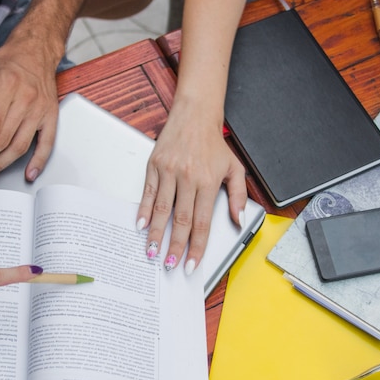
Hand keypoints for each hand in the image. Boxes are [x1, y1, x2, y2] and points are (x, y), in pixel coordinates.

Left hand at [0, 33, 60, 183]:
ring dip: (1, 164)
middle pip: (3, 139)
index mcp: (6, 86)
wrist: (36, 52)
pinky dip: (38, 162)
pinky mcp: (51, 117)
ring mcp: (40, 110)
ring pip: (20, 146)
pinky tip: (27, 175)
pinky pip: (46, 144)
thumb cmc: (7, 63)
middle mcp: (26, 99)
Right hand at [137, 111, 246, 273]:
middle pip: (181, 220)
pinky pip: (148, 192)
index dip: (196, 247)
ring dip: (156, 233)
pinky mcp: (155, 166)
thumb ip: (239, 196)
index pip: (202, 223)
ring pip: (161, 209)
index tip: (191, 264)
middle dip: (175, 246)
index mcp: (209, 182)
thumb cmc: (213, 143)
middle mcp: (188, 178)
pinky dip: (143, 210)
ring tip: (152, 252)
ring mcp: (169, 172)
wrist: (195, 115)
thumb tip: (239, 220)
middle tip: (170, 264)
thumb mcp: (234, 168)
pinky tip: (140, 225)